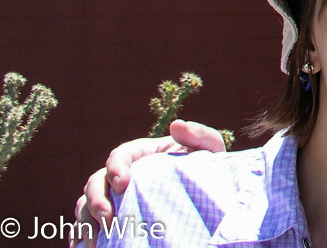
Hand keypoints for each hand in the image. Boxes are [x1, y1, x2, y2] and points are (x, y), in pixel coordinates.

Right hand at [70, 120, 225, 247]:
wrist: (206, 191)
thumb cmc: (205, 166)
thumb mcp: (208, 148)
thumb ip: (198, 135)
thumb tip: (177, 125)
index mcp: (141, 154)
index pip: (119, 155)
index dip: (116, 167)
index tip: (122, 183)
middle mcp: (123, 173)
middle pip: (96, 182)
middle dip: (96, 199)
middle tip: (108, 218)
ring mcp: (115, 196)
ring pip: (86, 204)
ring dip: (87, 220)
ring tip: (97, 240)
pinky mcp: (115, 215)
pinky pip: (89, 224)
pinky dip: (83, 233)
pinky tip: (86, 245)